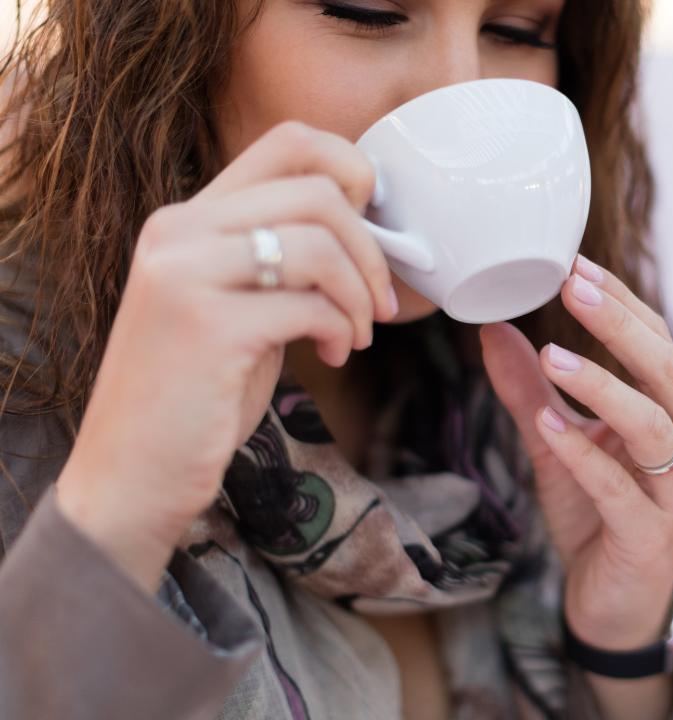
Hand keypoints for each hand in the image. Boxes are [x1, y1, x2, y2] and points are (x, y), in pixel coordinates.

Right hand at [56, 120, 397, 591]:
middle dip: (371, 250)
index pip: (289, 142)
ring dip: (361, 295)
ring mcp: (185, 276)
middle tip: (381, 304)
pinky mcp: (206, 328)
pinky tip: (332, 356)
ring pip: (319, 244)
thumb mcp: (234, 306)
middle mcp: (178, 232)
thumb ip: (277, 261)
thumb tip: (367, 230)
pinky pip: (310, 305)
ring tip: (356, 335)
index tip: (373, 228)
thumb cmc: (196, 394)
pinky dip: (341, 330)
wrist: (131, 476)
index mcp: (187, 219)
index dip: (353, 172)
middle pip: (317, 191)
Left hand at [478, 255, 672, 653]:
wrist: (614, 605)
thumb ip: (530, 390)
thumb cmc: (597, 517)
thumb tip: (492, 330)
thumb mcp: (557, 445)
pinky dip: (584, 453)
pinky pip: (619, 487)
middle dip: (618, 324)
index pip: (659, 342)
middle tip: (571, 285)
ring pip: (651, 424)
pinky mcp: (651, 534)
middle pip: (665, 369)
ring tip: (553, 354)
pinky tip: (550, 424)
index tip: (575, 265)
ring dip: (602, 385)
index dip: (621, 302)